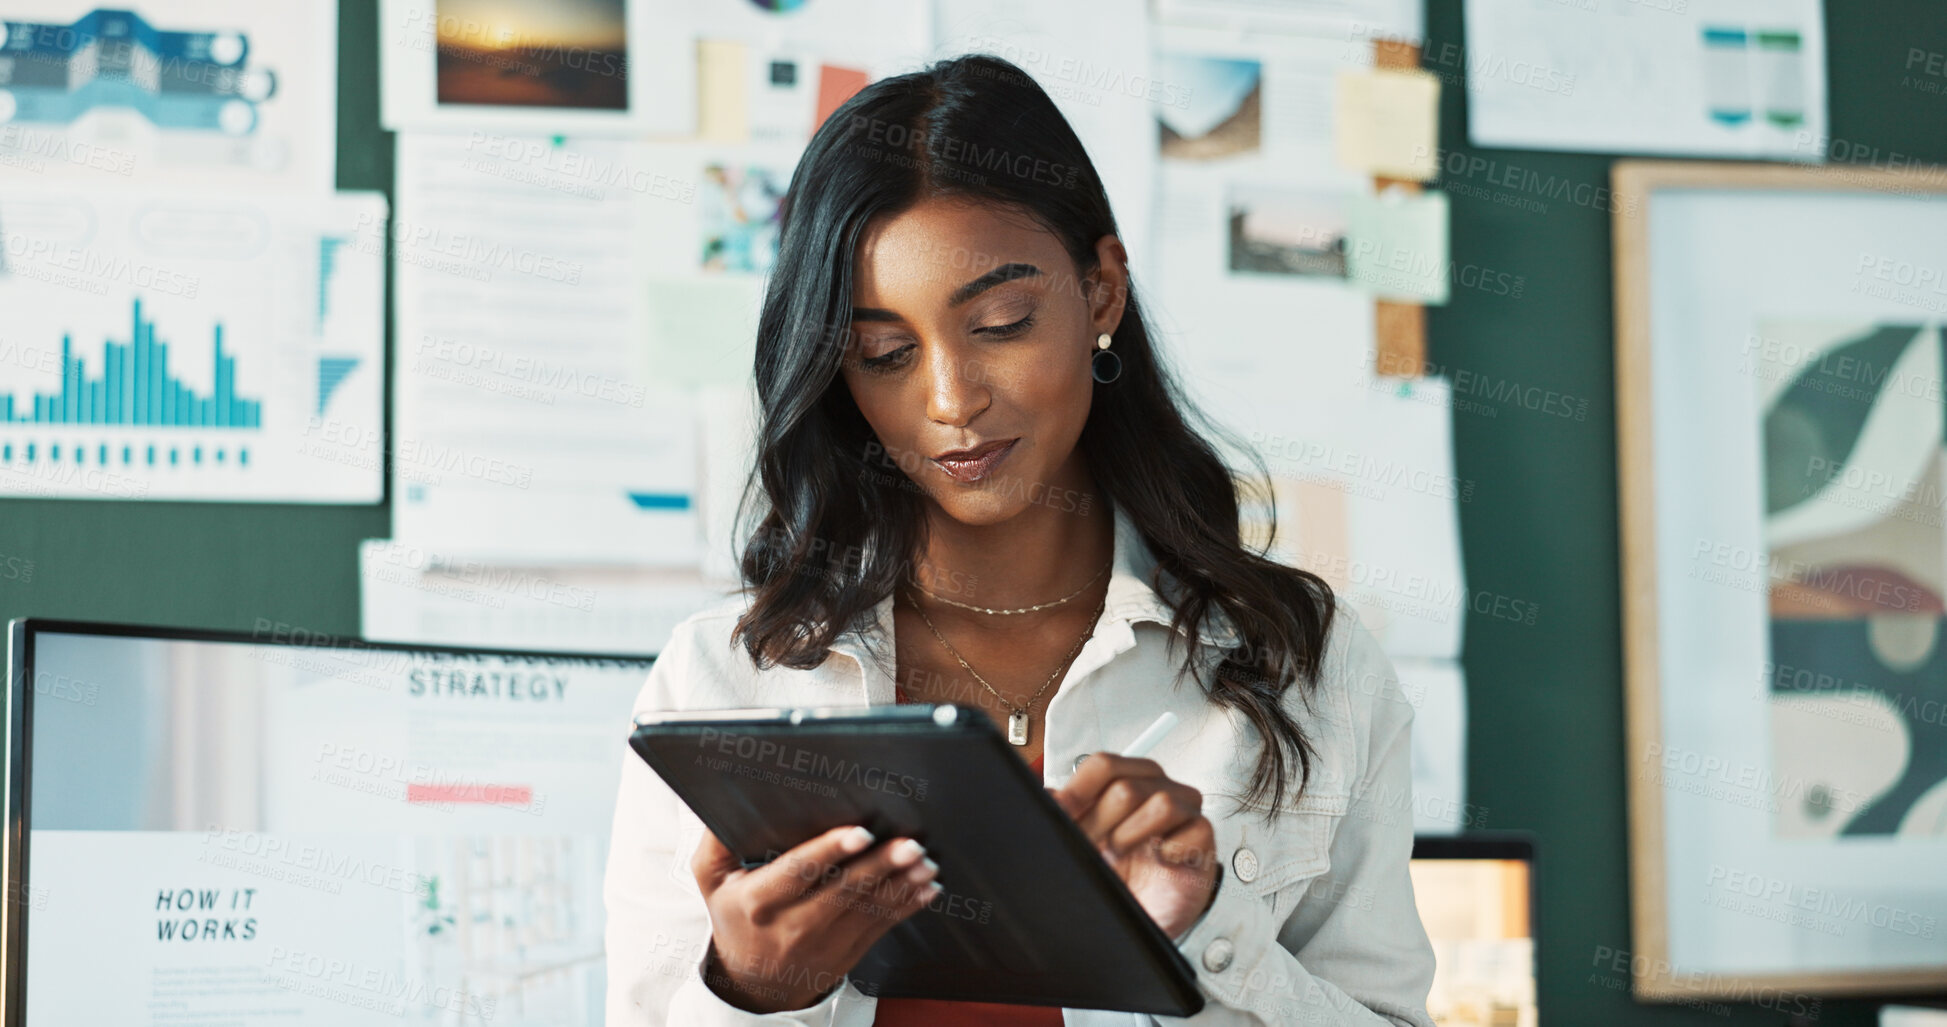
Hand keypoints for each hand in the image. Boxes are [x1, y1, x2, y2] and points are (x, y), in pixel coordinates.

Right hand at [692, 825, 939, 1012]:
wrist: (753, 982)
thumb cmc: (736, 917)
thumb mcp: (712, 880)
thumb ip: (716, 840)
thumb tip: (725, 802)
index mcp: (758, 901)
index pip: (797, 872)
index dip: (829, 851)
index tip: (859, 832)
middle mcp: (791, 926)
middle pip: (841, 891)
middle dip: (878, 866)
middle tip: (908, 844)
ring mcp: (822, 944)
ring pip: (867, 910)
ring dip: (901, 885)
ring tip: (923, 862)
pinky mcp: (848, 954)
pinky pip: (881, 928)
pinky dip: (907, 907)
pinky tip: (926, 887)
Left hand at [1053, 754, 1218, 938]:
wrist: (1140, 915)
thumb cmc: (1114, 875)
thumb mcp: (1078, 841)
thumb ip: (1061, 813)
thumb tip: (1043, 797)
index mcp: (1123, 780)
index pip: (1104, 765)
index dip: (1078, 791)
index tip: (1062, 815)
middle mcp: (1154, 789)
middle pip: (1127, 786)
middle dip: (1100, 823)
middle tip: (1092, 847)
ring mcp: (1182, 812)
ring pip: (1162, 802)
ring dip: (1132, 835)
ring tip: (1123, 854)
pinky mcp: (1203, 839)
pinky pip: (1196, 827)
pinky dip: (1171, 849)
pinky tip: (1159, 861)